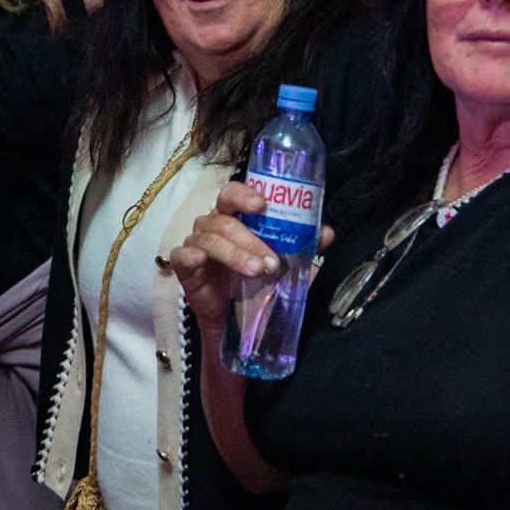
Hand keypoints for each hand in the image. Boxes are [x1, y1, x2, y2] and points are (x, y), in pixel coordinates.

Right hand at [171, 183, 333, 339]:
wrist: (235, 316)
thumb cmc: (255, 278)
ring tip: (256, 270)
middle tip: (271, 261)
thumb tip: (326, 233)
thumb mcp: (282, 261)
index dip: (244, 194)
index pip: (232, 193)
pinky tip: (202, 260)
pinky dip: (192, 255)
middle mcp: (212, 224)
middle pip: (225, 221)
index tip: (261, 204)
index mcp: (233, 216)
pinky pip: (183, 255)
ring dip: (235, 254)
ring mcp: (196, 243)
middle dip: (251, 240)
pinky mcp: (184, 267)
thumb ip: (302, 245)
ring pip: (211, 239)